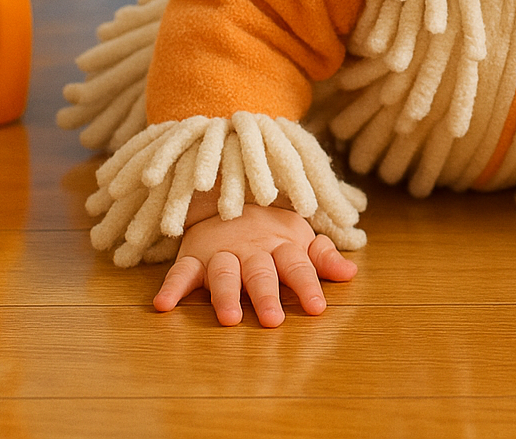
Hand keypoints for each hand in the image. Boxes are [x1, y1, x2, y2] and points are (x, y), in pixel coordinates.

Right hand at [152, 194, 357, 326]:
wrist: (229, 193)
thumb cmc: (270, 227)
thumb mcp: (298, 237)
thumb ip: (322, 258)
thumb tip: (351, 273)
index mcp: (281, 245)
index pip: (297, 267)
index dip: (307, 286)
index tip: (318, 308)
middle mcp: (251, 249)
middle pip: (260, 273)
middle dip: (266, 296)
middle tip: (272, 321)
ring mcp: (221, 252)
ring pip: (224, 273)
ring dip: (226, 295)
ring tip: (229, 318)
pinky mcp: (194, 256)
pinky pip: (180, 271)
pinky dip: (171, 287)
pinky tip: (163, 305)